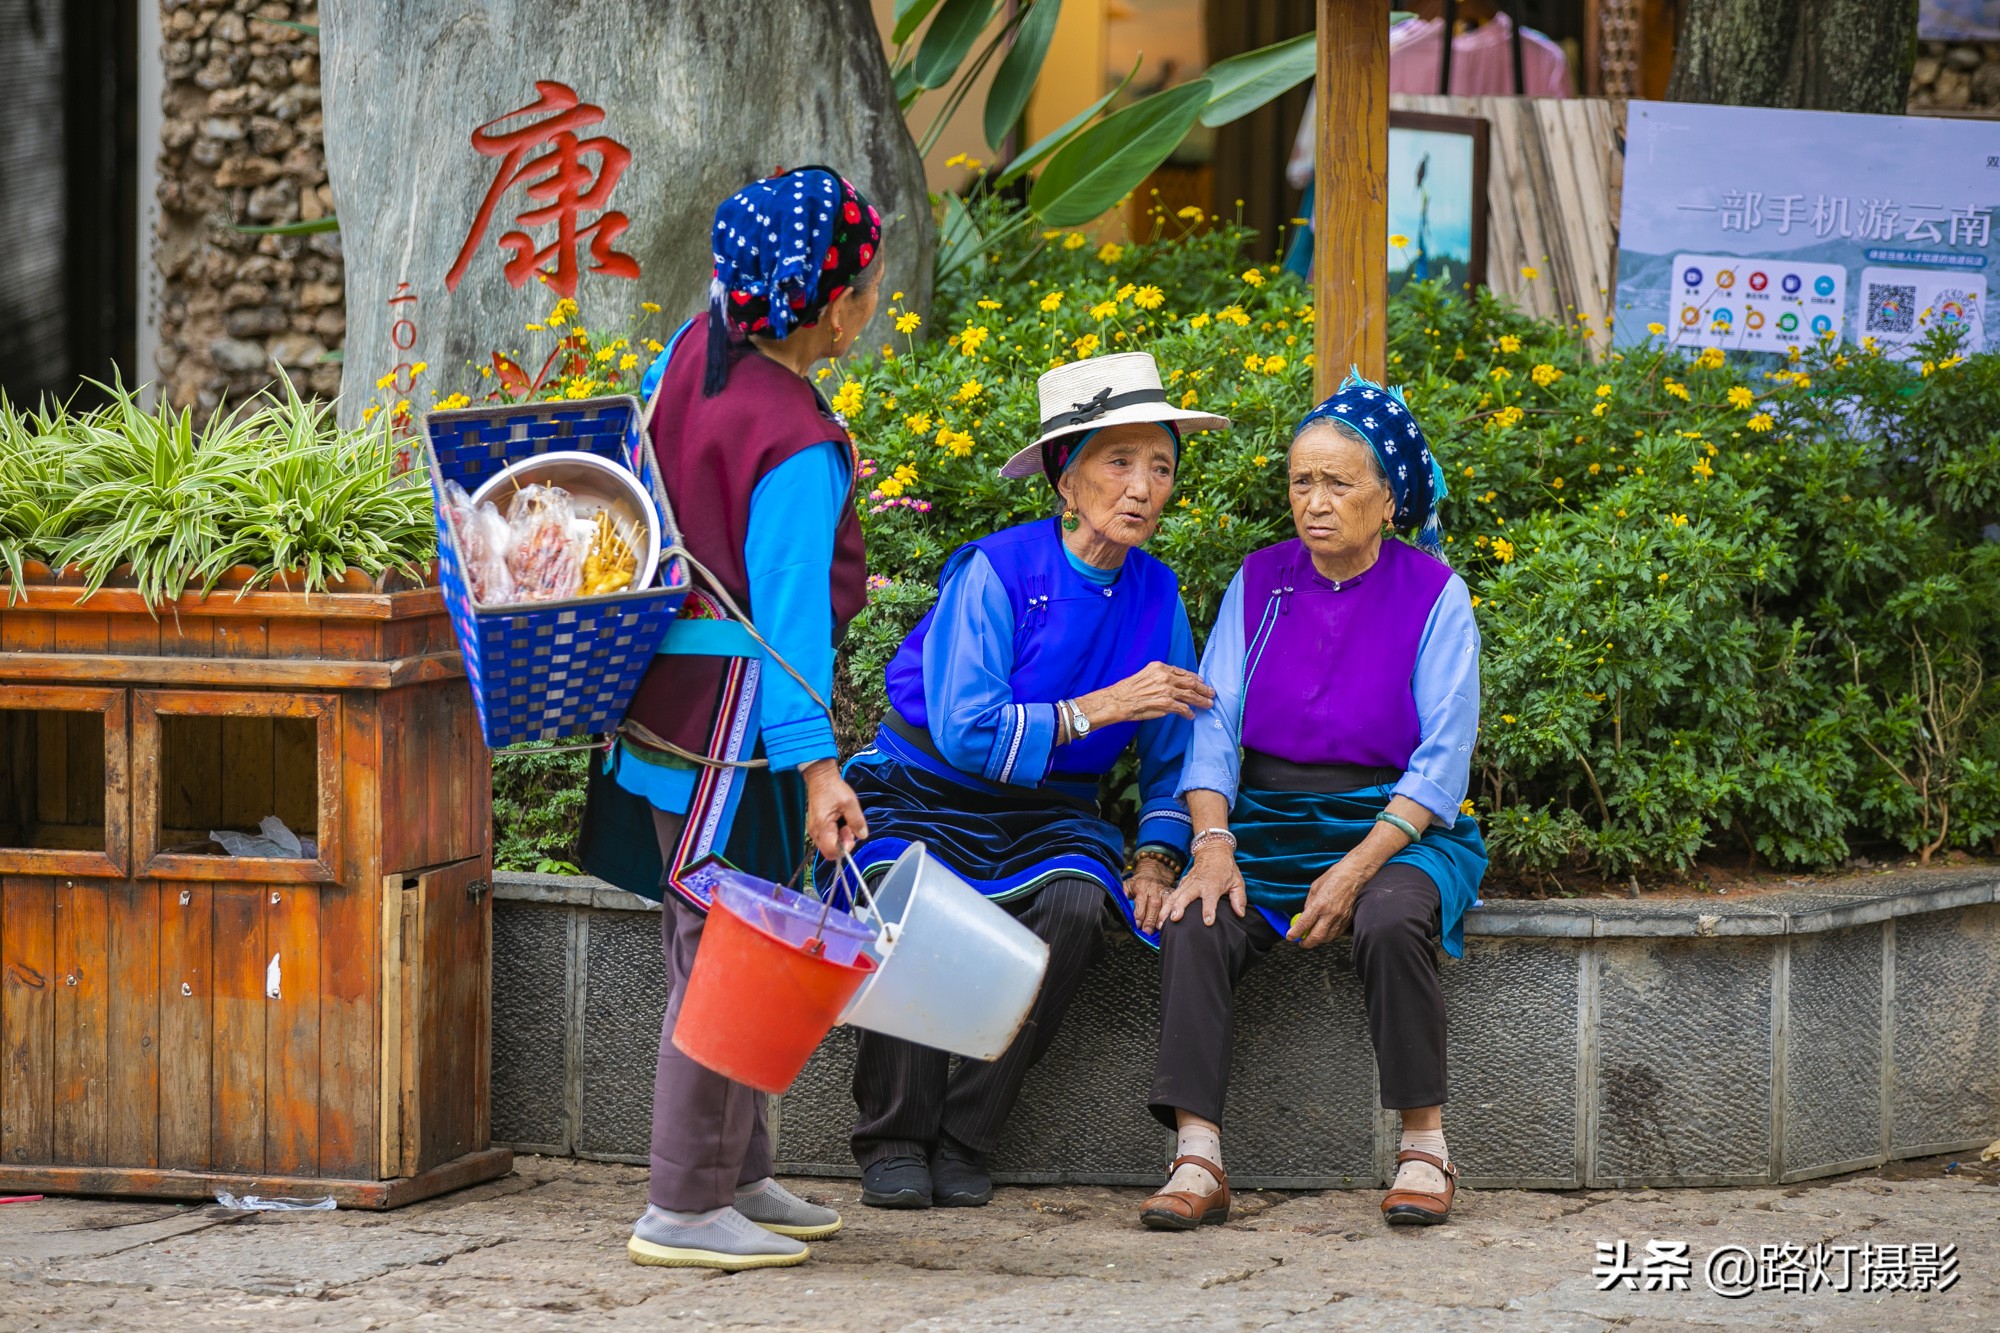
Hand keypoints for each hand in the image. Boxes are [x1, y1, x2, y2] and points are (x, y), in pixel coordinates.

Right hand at [801, 758, 867, 860]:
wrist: (821, 778)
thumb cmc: (834, 789)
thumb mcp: (850, 803)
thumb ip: (857, 821)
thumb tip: (862, 836)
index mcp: (822, 827)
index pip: (831, 852)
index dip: (844, 849)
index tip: (852, 836)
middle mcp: (815, 832)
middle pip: (829, 851)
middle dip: (843, 844)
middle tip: (849, 828)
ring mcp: (814, 830)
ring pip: (828, 845)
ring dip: (839, 838)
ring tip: (846, 822)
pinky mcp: (816, 826)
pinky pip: (826, 837)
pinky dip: (835, 834)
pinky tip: (840, 822)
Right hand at [1075, 661, 1214, 729]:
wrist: (1119, 700)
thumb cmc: (1128, 690)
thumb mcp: (1145, 675)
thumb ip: (1160, 678)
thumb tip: (1173, 685)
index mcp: (1160, 668)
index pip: (1182, 672)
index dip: (1194, 678)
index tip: (1201, 681)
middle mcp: (1165, 677)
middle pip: (1190, 682)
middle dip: (1203, 688)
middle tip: (1211, 693)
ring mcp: (1167, 690)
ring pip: (1191, 695)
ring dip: (1202, 700)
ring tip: (1208, 704)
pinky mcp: (1166, 704)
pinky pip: (1183, 708)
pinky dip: (1189, 713)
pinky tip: (1191, 715)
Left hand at [1124, 859, 1176, 934]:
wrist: (1154, 871)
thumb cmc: (1138, 882)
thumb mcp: (1127, 884)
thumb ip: (1123, 894)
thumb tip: (1119, 906)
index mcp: (1141, 886)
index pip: (1140, 902)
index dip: (1139, 914)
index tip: (1137, 925)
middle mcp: (1153, 888)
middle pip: (1153, 905)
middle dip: (1150, 919)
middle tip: (1147, 932)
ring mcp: (1164, 890)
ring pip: (1165, 904)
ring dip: (1162, 917)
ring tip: (1159, 929)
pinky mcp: (1171, 893)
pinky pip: (1173, 903)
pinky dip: (1172, 913)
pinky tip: (1170, 921)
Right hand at [1165, 845, 1246, 925]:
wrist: (1213, 851)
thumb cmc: (1226, 869)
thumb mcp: (1237, 882)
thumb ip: (1239, 898)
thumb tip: (1240, 913)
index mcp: (1213, 884)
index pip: (1210, 898)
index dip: (1209, 910)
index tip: (1208, 921)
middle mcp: (1198, 884)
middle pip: (1186, 896)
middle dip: (1179, 907)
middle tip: (1175, 919)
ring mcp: (1188, 883)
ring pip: (1175, 896)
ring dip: (1167, 909)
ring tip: (1161, 923)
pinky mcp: (1182, 884)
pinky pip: (1171, 895)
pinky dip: (1165, 906)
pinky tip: (1161, 917)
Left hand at [1288, 859, 1365, 947]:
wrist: (1353, 875)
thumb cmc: (1335, 877)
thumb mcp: (1314, 888)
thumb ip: (1308, 904)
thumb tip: (1304, 915)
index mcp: (1319, 904)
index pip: (1304, 924)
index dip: (1295, 933)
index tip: (1290, 937)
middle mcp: (1330, 914)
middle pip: (1316, 937)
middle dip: (1306, 943)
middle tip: (1301, 942)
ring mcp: (1340, 918)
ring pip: (1327, 938)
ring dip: (1317, 941)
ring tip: (1311, 938)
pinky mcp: (1347, 920)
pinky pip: (1336, 934)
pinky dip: (1328, 936)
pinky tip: (1324, 933)